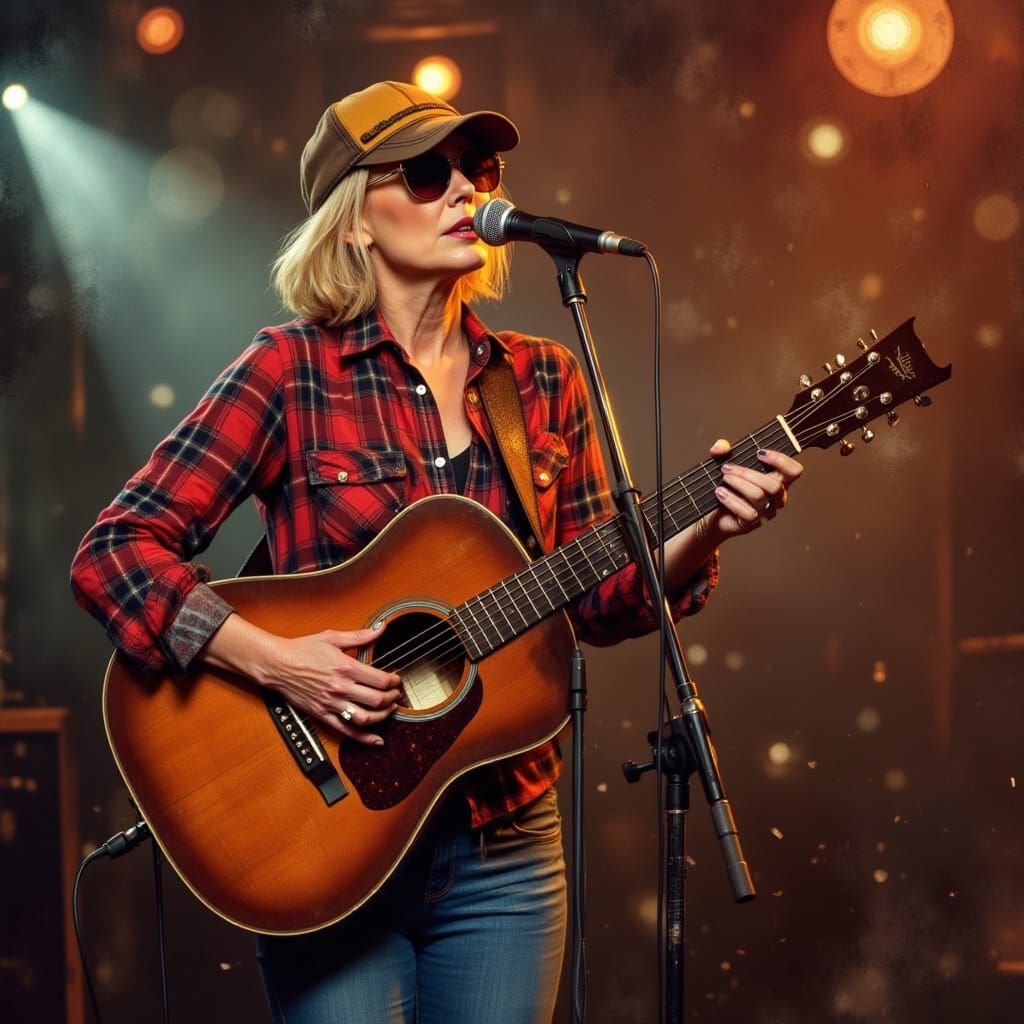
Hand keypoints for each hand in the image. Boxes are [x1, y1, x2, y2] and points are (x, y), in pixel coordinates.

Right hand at [261, 625, 401, 746]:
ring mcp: (331, 703)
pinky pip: (346, 731)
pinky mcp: (322, 715)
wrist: (277, 664)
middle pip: (377, 700)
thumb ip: (359, 636)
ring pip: (365, 718)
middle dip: (392, 698)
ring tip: (389, 711)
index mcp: (345, 667)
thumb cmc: (302, 649)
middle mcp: (340, 687)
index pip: (380, 680)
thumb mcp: (332, 637)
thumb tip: (380, 628)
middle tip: (396, 695)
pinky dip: (364, 738)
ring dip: (383, 717)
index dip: (394, 681)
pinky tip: (376, 740)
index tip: (396, 679)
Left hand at [705, 438, 802, 541]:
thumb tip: (721, 447)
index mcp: (777, 481)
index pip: (793, 472)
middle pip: (774, 485)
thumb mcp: (723, 464)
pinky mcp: (751, 524)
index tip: (759, 453)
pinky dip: (731, 500)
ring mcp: (765, 512)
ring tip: (723, 479)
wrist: (712, 515)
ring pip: (759, 496)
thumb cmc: (725, 488)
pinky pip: (748, 513)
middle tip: (727, 468)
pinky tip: (720, 493)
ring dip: (738, 483)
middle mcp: (775, 498)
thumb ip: (721, 451)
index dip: (781, 460)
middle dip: (747, 473)